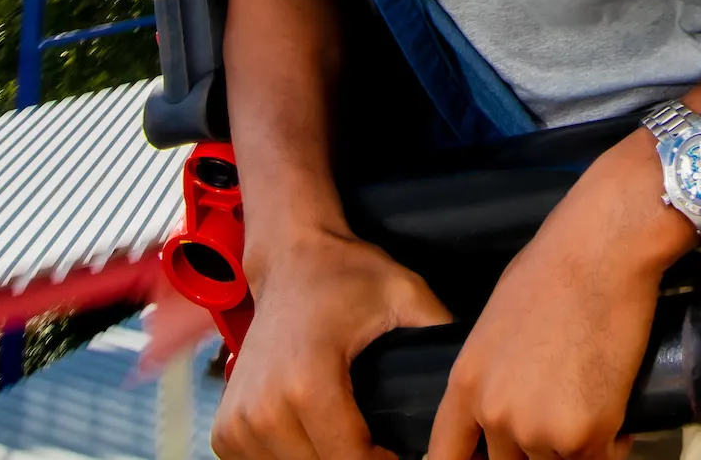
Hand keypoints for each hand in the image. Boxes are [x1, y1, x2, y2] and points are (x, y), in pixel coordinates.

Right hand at [212, 231, 450, 459]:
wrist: (289, 260)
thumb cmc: (347, 276)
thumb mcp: (405, 293)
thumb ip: (438, 328)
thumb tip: (474, 367)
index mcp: (309, 382)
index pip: (351, 459)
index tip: (408, 455)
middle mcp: (266, 408)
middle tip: (385, 449)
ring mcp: (239, 420)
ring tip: (356, 444)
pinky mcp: (226, 428)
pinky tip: (316, 442)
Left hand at [427, 140, 684, 459]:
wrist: (602, 250)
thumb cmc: (557, 267)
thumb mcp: (499, 320)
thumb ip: (495, 369)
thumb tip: (512, 392)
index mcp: (466, 383)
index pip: (445, 453)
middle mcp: (494, 414)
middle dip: (538, 449)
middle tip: (563, 422)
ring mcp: (538, 429)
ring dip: (577, 447)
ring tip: (597, 408)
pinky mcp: (585, 433)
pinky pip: (599, 458)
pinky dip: (613, 444)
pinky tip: (619, 418)